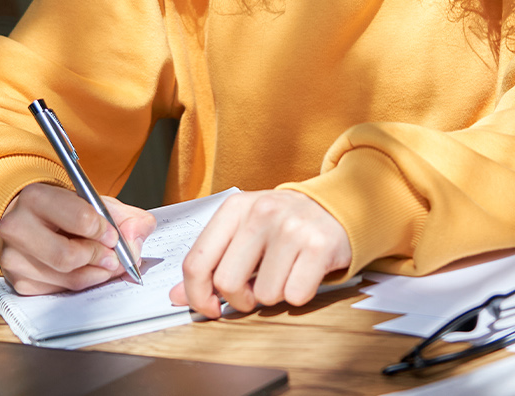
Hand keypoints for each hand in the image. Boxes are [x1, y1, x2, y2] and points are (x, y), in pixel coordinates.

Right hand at [0, 183, 154, 294]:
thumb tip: (137, 238)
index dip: (104, 230)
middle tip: (112, 256)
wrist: (31, 219)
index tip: (113, 235)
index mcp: (35, 197)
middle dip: (99, 258)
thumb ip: (125, 217)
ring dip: (96, 273)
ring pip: (67, 277)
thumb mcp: (95, 203)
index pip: (79, 219)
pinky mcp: (19, 282)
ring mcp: (14, 258)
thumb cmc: (64, 210)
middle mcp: (17, 227)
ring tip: (104, 263)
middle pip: (68, 256)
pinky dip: (82, 283)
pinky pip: (61, 291)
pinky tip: (85, 270)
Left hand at [169, 190, 351, 318]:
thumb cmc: (285, 224)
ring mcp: (291, 228)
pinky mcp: (319, 246)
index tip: (209, 308)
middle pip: (227, 283)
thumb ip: (211, 262)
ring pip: (264, 294)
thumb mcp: (244, 232)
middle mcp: (261, 212)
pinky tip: (304, 274)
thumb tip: (177, 297)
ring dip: (273, 295)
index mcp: (235, 208)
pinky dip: (299, 294)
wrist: (337, 208)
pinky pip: (295, 295)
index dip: (197, 295)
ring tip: (284, 274)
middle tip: (253, 292)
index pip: (197, 261)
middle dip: (239, 300)